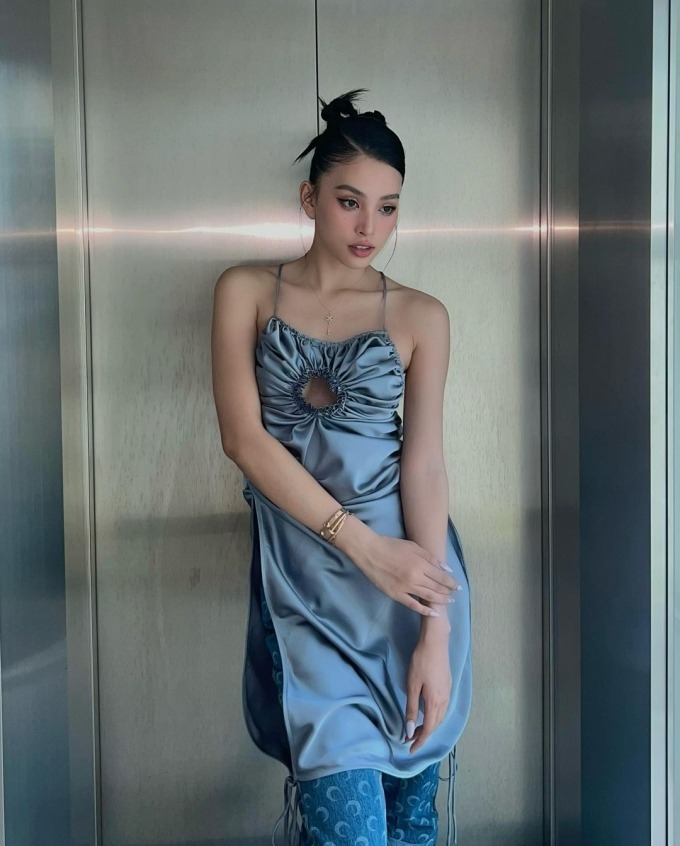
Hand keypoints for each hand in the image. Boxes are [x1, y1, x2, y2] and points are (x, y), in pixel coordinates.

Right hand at [337, 521, 459, 615]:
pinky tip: (433, 613)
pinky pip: (413, 605)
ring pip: (428, 597)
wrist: (370, 552)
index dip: (451, 582)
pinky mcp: (396, 594)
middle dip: (448, 592)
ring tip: (448, 602)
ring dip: (440, 600)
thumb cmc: (392, 546)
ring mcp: (405, 587)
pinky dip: (424, 610)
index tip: (458, 586)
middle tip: (455, 594)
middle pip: (437, 587)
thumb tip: (446, 569)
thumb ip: (430, 558)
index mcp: (420, 564)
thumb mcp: (413, 546)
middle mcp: (415, 577)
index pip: (441, 576)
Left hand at [403, 636, 451, 753]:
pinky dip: (434, 716)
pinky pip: (442, 708)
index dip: (420, 741)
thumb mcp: (412, 686)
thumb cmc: (421, 662)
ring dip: (429, 726)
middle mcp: (445, 700)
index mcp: (435, 702)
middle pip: (436, 725)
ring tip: (416, 729)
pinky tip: (427, 713)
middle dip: (423, 735)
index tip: (410, 750)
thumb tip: (410, 731)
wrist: (436, 642)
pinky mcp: (448, 686)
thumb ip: (412, 709)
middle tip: (409, 739)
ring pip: (440, 717)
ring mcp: (448, 692)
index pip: (429, 729)